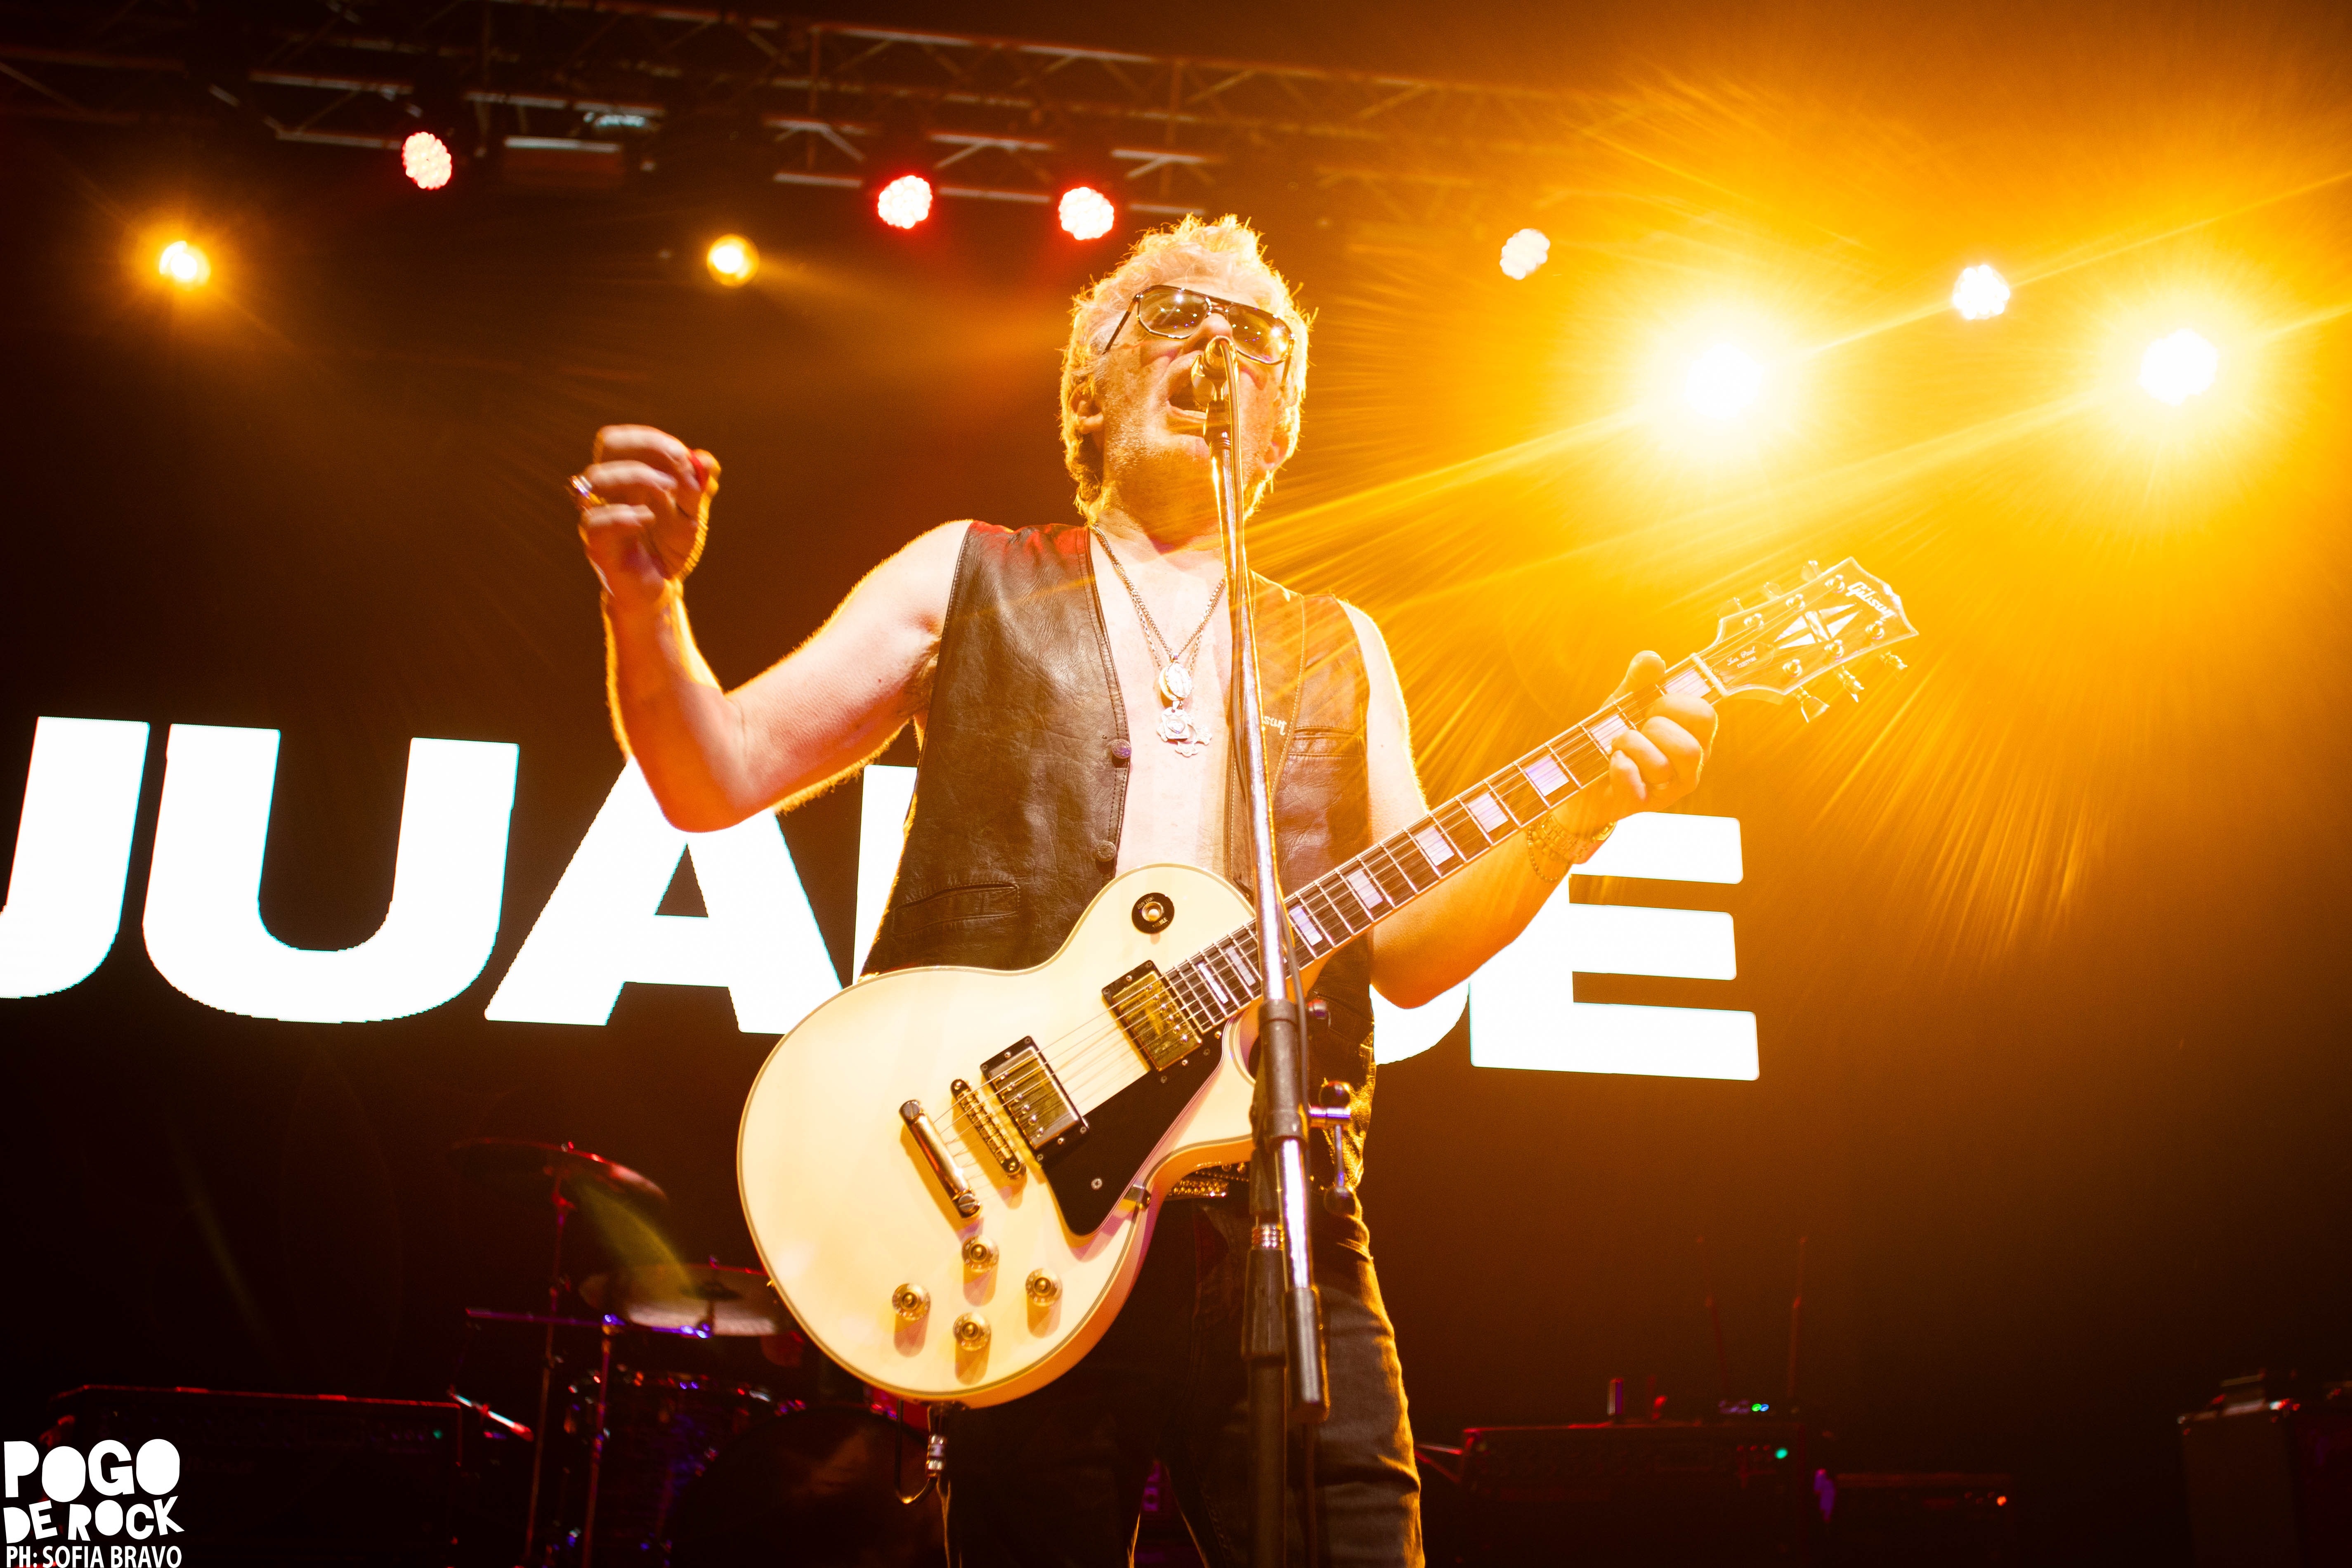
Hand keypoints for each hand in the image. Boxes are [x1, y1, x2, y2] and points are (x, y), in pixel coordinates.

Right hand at [575, 426, 720, 606]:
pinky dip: (624, 515)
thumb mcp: (691, 513)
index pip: (624, 439)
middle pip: (609, 445)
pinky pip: (596, 522)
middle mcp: (607, 491)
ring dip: (639, 476)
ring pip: (597, 478)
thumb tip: (706, 461)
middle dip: (648, 447)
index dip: (652, 439)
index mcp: (626, 476)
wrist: (662, 588)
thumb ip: (698, 488)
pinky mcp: (598, 546)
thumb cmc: (668, 546)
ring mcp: (599, 515)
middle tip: (680, 465)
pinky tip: (648, 518)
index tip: (683, 455)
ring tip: (669, 491)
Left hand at [1597, 650, 1715, 820]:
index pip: (1705, 716)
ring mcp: (1666, 791)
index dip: (1675, 705)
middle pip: (1690, 748)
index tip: (1652, 708)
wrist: (1582, 778)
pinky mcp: (1639, 806)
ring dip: (1631, 747)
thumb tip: (1652, 659)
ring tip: (1619, 747)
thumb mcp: (1625, 704)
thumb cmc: (1614, 739)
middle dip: (1654, 730)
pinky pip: (1632, 783)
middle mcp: (1688, 769)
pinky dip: (1617, 766)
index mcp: (1693, 738)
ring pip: (1662, 767)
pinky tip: (1612, 763)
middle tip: (1636, 731)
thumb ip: (1639, 681)